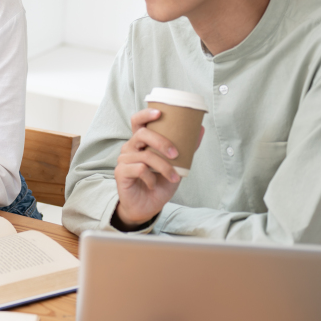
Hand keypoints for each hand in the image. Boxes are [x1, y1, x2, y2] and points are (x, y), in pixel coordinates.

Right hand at [113, 108, 204, 228]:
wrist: (147, 207)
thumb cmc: (159, 183)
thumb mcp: (177, 166)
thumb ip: (186, 148)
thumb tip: (200, 129)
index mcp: (141, 142)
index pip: (138, 122)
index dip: (146, 114)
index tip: (159, 113)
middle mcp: (130, 148)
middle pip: (142, 134)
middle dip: (161, 142)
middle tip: (176, 154)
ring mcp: (124, 159)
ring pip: (145, 155)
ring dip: (164, 167)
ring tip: (173, 177)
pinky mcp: (121, 172)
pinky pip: (140, 169)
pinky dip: (151, 178)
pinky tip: (154, 185)